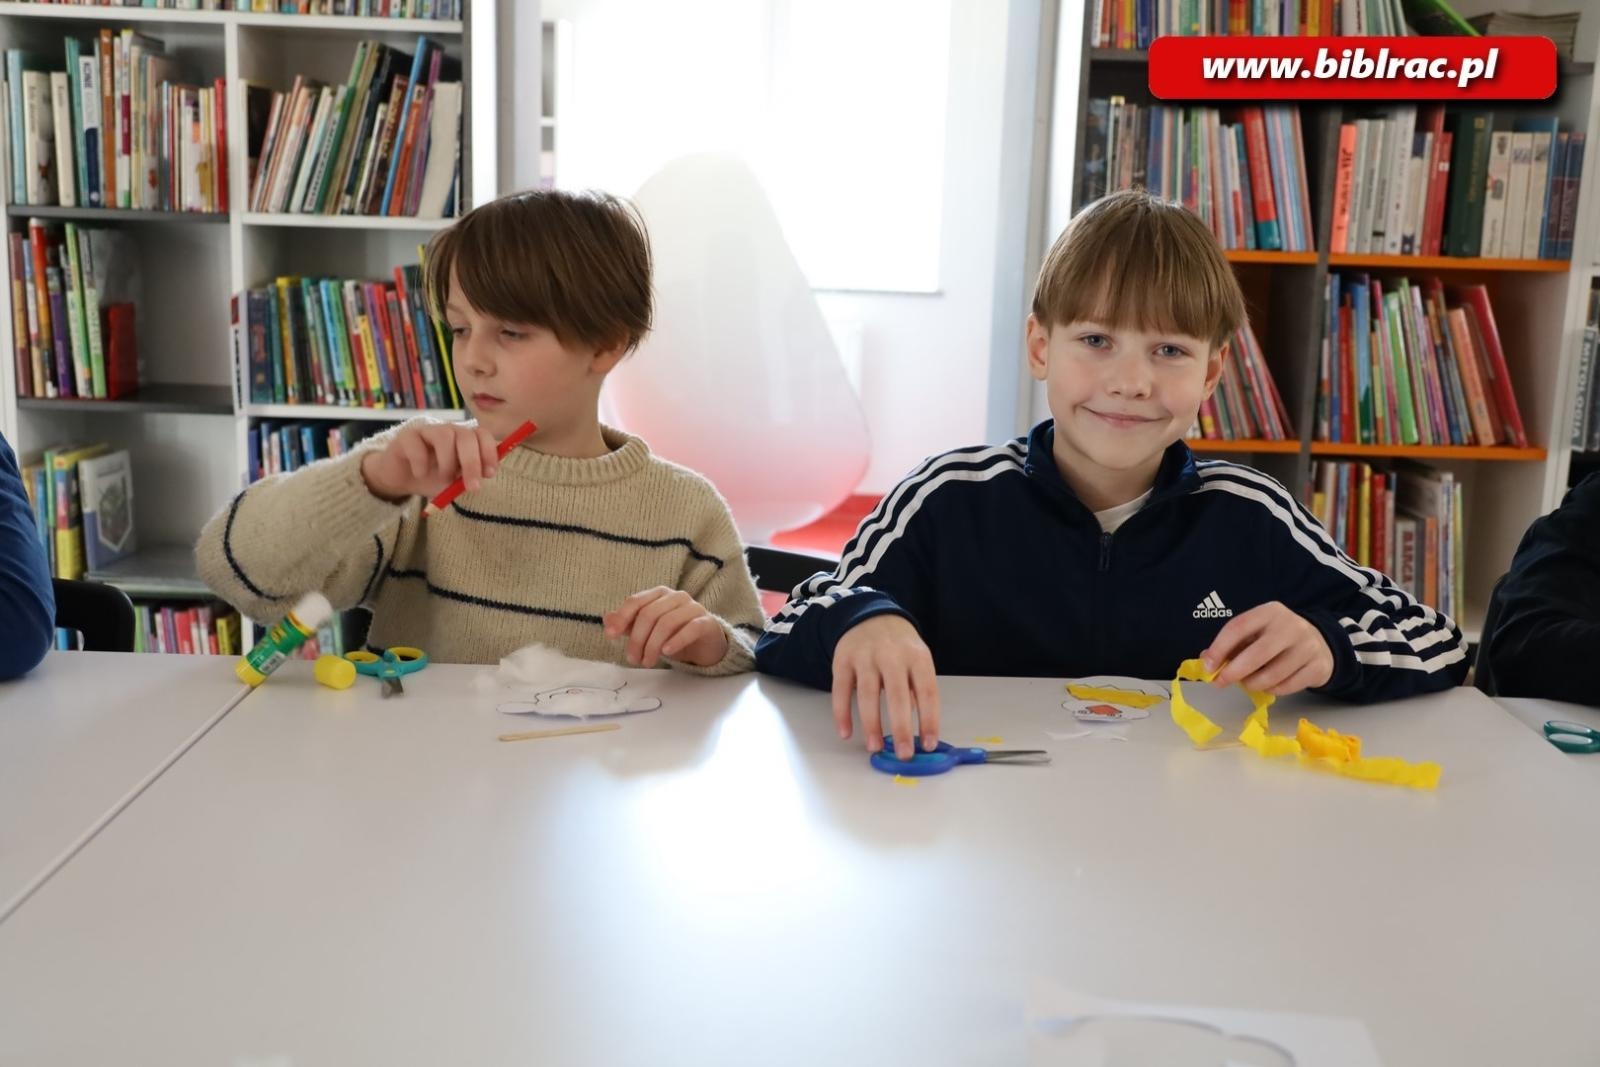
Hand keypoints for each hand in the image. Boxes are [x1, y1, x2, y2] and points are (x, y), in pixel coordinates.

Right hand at [360, 420, 500, 502]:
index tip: (489, 473)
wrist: (400, 479)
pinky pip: (417, 445)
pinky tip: (419, 474)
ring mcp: (427, 431)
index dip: (489, 452)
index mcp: (463, 439)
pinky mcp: (406, 436)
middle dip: (472, 462)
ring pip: (444, 436)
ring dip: (447, 462)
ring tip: (443, 479)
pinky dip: (421, 463)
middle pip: (466, 435)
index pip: (482, 435)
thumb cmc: (431, 478)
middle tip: (472, 486)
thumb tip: (484, 474)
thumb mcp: (454, 482)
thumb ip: (468, 476)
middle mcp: (448, 431)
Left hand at [604, 587, 728, 667]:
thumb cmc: (674, 634)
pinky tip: (667, 653)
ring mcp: (693, 607)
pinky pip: (690, 628)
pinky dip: (676, 641)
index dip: (621, 618)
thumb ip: (628, 624)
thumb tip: (607, 621)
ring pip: (667, 623)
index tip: (611, 636)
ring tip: (647, 662)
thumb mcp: (648, 631)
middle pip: (650, 614)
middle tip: (633, 659)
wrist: (706, 644)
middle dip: (637, 639)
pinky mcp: (706, 622)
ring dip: (653, 645)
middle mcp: (676, 596)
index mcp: (659, 594)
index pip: (636, 601)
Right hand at [831, 614, 939, 759]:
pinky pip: (841, 691)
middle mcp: (892, 656)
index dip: (929, 720)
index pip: (928, 692)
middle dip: (902, 728)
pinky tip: (846, 732)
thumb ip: (917, 691)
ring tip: (875, 747)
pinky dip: (842, 713)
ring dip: (872, 724)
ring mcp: (866, 657)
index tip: (929, 744)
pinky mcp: (842, 661)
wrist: (870, 616)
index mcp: (917, 658)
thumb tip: (919, 731)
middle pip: (898, 695)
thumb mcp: (917, 661)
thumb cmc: (899, 647)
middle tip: (904, 754)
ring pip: (868, 694)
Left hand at [1202, 601, 1334, 695]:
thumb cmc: (1278, 638)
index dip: (1219, 648)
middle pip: (1257, 654)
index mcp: (1270, 612)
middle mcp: (1291, 626)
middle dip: (1234, 672)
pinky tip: (1268, 685)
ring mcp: (1307, 646)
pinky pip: (1286, 687)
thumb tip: (1206, 660)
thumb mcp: (1256, 632)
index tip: (1207, 666)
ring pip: (1272, 676)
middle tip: (1220, 682)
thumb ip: (1232, 645)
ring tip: (1247, 682)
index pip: (1239, 627)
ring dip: (1252, 684)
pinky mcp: (1317, 667)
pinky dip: (1271, 690)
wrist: (1320, 643)